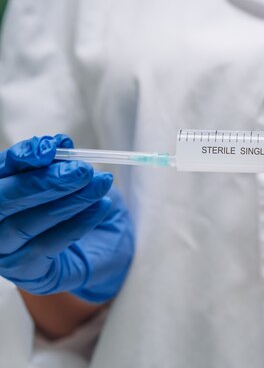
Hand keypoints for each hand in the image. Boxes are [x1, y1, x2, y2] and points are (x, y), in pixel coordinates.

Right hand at [0, 135, 134, 302]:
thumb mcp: (71, 180)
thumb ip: (59, 163)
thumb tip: (60, 144)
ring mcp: (5, 253)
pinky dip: (79, 222)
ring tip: (100, 184)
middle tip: (83, 170)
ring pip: (26, 224)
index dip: (22, 157)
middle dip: (44, 181)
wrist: (102, 251)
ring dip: (69, 200)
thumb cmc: (79, 208)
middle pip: (2, 200)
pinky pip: (50, 245)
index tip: (54, 146)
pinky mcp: (29, 273)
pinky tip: (102, 207)